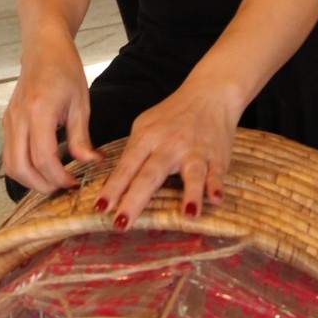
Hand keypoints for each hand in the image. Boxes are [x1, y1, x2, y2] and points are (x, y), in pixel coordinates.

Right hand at [2, 33, 99, 193]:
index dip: (59, 176)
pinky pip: (9, 154)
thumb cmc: (64, 69)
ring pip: (10, 165)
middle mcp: (18, 118)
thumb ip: (81, 137)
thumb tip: (89, 163)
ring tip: (52, 180)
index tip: (74, 182)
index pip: (43, 157)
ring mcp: (9, 121)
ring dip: (30, 180)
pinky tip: (43, 167)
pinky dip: (23, 168)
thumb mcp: (81, 103)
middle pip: (20, 168)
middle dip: (42, 185)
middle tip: (63, 187)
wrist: (43, 48)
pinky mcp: (7, 122)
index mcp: (39, 111)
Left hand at [95, 77, 238, 227]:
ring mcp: (195, 150)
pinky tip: (216, 199)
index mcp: (147, 137)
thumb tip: (113, 183)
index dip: (113, 187)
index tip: (100, 207)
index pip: (126, 166)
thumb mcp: (145, 126)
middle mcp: (170, 145)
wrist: (210, 93)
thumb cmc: (173, 115)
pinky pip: (217, 171)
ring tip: (188, 215)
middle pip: (151, 174)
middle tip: (122, 223)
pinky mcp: (217, 154)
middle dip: (134, 199)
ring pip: (192, 172)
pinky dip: (217, 184)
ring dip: (191, 193)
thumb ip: (133, 153)